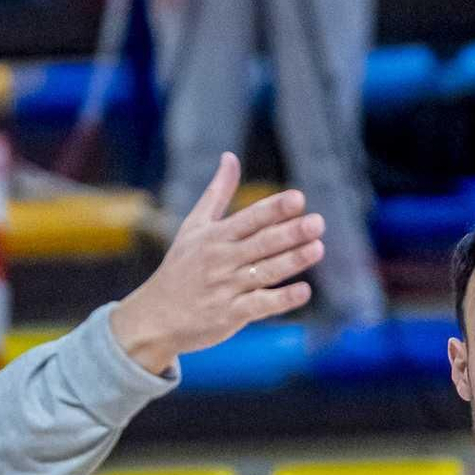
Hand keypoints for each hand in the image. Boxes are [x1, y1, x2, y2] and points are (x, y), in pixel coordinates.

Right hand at [111, 154, 324, 374]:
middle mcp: (222, 260)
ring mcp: (226, 289)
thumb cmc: (180, 268)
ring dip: (292, 261)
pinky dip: (282, 299)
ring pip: (265, 272)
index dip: (274, 209)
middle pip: (261, 243)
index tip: (298, 199)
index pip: (249, 219)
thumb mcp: (194, 226)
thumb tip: (230, 156)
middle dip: (290, 233)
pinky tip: (305, 291)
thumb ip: (217, 193)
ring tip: (318, 248)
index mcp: (215, 236)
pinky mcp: (230, 316)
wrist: (156, 317)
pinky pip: (260, 306)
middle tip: (318, 223)